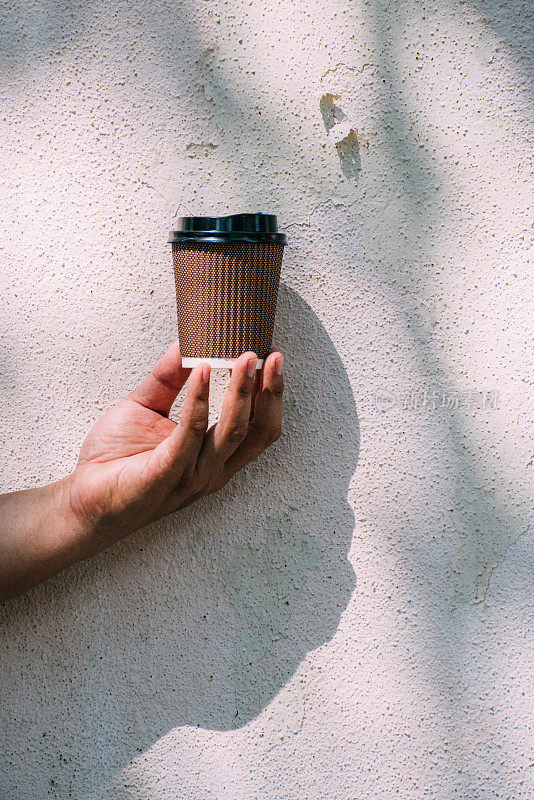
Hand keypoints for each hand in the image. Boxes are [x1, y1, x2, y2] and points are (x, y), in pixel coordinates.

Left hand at [67, 342, 283, 549]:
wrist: (84, 498)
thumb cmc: (116, 460)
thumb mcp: (147, 407)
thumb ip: (168, 379)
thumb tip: (184, 344)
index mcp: (214, 456)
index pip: (259, 427)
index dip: (272, 394)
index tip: (273, 358)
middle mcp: (212, 468)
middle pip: (258, 431)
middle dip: (270, 391)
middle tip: (273, 356)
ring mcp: (192, 474)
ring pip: (233, 432)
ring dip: (243, 392)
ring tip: (245, 358)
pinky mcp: (167, 474)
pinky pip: (189, 433)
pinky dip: (198, 400)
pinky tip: (202, 372)